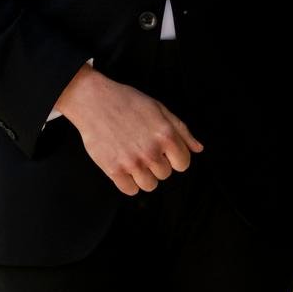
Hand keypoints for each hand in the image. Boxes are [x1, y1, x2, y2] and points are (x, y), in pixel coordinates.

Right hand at [52, 64, 201, 194]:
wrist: (93, 101)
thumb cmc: (128, 102)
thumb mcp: (160, 109)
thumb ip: (182, 131)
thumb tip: (198, 149)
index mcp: (166, 135)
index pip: (183, 163)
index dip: (174, 158)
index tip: (163, 151)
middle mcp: (151, 151)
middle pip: (165, 174)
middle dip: (157, 164)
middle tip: (142, 148)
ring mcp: (132, 162)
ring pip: (149, 186)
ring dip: (143, 175)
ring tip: (133, 158)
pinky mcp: (113, 170)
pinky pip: (130, 190)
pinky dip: (128, 182)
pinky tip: (123, 166)